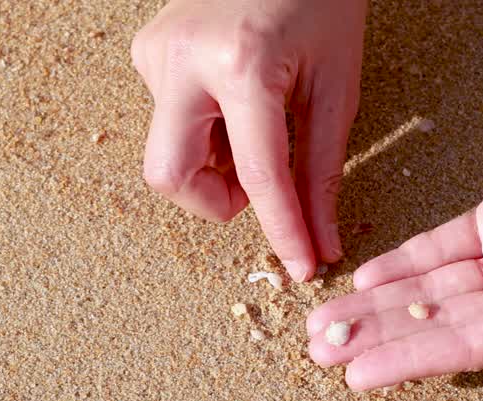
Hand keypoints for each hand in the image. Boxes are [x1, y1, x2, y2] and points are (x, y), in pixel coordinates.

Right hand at [131, 0, 367, 280]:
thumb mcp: (336, 84)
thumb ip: (324, 169)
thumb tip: (320, 241)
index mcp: (242, 65)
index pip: (259, 177)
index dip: (283, 232)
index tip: (302, 266)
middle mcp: (182, 60)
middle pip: (172, 177)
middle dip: (215, 202)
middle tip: (258, 188)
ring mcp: (154, 54)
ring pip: (168, 153)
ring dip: (214, 164)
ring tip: (258, 122)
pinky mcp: (146, 52)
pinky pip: (169, 121)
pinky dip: (206, 131)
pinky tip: (236, 97)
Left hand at [307, 65, 482, 400]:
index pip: (474, 346)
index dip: (415, 360)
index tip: (359, 377)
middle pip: (443, 324)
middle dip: (380, 337)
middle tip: (318, 351)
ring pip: (434, 290)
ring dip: (380, 305)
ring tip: (324, 322)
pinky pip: (443, 250)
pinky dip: (405, 263)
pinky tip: (364, 276)